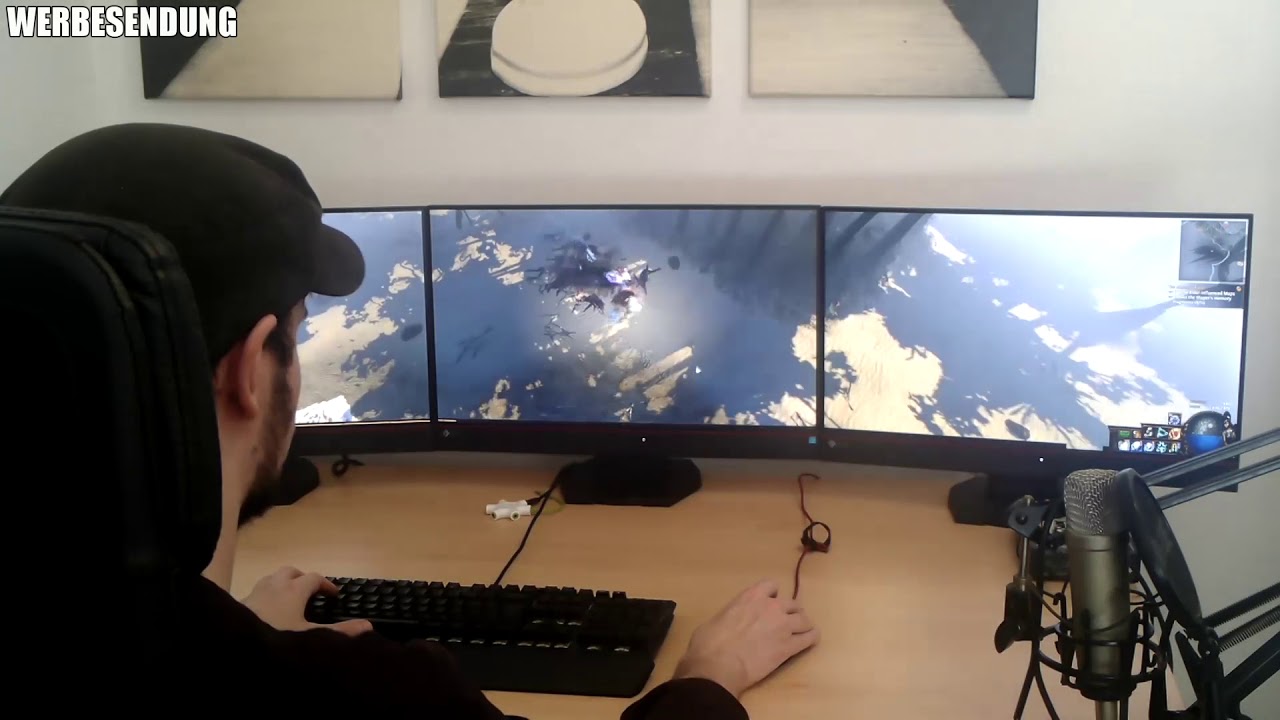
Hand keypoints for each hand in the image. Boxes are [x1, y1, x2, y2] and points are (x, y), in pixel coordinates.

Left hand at [241, 566, 372, 637]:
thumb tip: (367, 625)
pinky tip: (267, 612)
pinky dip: (266, 595)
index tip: (334, 595)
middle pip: (290, 572)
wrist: (234, 644)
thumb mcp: (310, 638)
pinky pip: (257, 591)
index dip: (326, 585)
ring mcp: (255, 592)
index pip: (314, 578)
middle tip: (310, 593)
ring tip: (289, 599)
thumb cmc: (276, 637)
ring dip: (283, 583)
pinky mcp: (240, 602)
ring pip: (271, 578)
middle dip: (302, 579)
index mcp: (294, 589)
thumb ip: (338, 631)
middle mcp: (274, 584)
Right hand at [672, 579, 818, 697]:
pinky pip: (809, 638)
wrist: (718, 665)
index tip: (769, 603)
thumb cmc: (709, 642)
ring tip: (798, 633)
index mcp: (751, 596)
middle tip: (783, 623)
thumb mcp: (717, 619)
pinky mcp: (789, 647)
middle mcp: (771, 607)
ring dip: (801, 625)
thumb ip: (730, 615)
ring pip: (804, 619)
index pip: (771, 585)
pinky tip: (809, 641)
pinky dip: (810, 639)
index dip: (772, 595)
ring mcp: (783, 626)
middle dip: (789, 612)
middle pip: (792, 603)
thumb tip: (729, 623)